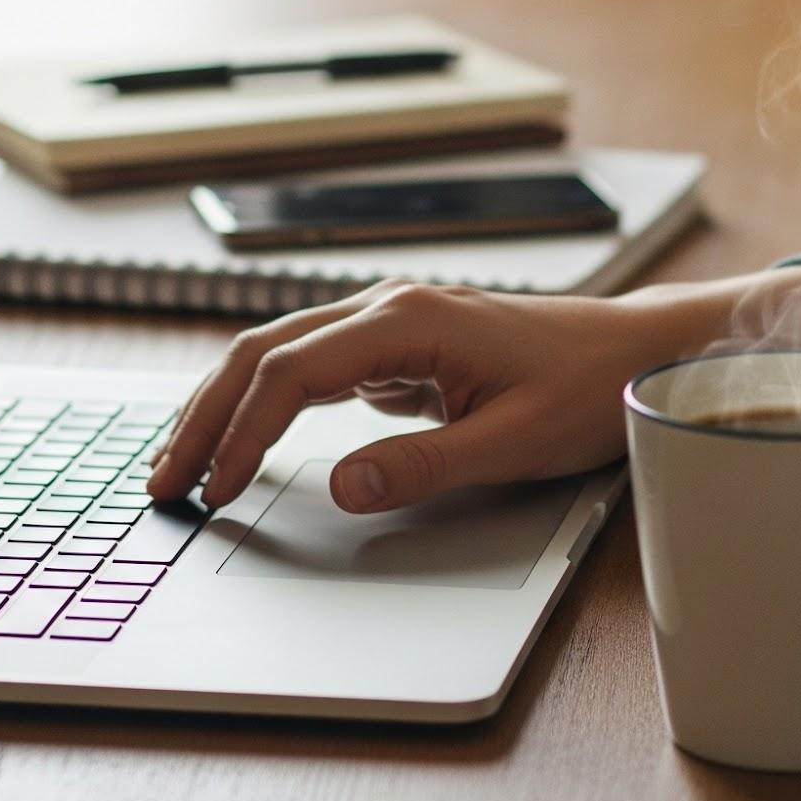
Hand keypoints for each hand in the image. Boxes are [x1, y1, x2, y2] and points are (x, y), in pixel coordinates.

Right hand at [147, 269, 800, 513]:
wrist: (637, 351)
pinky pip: (313, 366)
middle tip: (163, 483)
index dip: (242, 435)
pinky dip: (266, 401)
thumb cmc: (588, 388)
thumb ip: (423, 466)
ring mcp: (392, 321)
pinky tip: (247, 439)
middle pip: (264, 352)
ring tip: (185, 464)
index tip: (215, 492)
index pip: (291, 375)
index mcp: (409, 321)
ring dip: (226, 404)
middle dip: (206, 415)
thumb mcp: (513, 443)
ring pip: (280, 352)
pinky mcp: (401, 344)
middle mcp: (389, 308)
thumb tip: (340, 488)